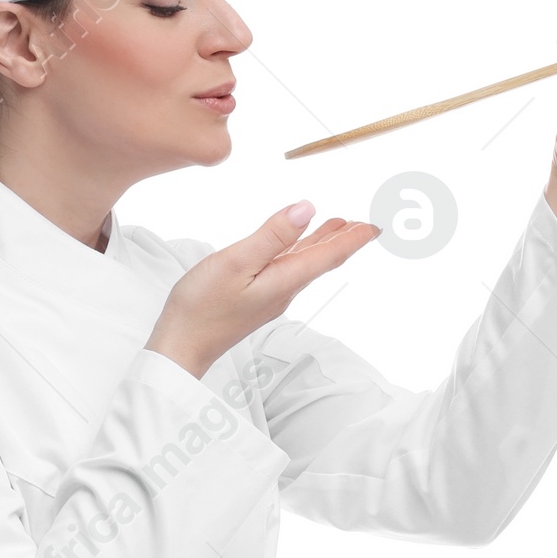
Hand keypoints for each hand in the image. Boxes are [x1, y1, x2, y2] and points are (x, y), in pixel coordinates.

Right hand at [146, 202, 378, 381]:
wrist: (180, 348)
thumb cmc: (201, 307)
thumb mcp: (235, 261)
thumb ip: (272, 235)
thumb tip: (307, 209)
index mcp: (284, 280)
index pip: (328, 255)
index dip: (354, 238)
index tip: (376, 225)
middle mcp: (283, 291)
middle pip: (321, 261)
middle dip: (345, 240)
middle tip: (367, 223)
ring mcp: (270, 297)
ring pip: (305, 265)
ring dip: (324, 244)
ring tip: (339, 225)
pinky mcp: (255, 300)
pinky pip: (287, 271)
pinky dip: (300, 253)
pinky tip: (297, 247)